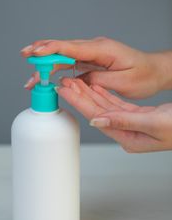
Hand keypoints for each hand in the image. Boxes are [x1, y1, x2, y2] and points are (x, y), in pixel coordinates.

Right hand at [21, 37, 171, 98]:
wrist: (153, 72)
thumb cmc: (143, 75)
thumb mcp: (122, 81)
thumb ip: (96, 79)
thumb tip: (73, 80)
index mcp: (102, 48)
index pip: (71, 47)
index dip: (51, 49)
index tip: (34, 53)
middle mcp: (94, 48)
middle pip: (63, 49)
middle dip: (42, 54)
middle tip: (25, 58)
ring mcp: (91, 54)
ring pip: (63, 57)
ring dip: (46, 65)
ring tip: (33, 77)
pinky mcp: (90, 62)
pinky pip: (70, 64)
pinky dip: (56, 70)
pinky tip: (47, 76)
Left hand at [56, 78, 171, 152]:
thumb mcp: (154, 123)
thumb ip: (123, 121)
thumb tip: (96, 120)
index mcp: (128, 139)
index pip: (97, 117)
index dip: (80, 102)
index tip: (65, 90)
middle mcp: (126, 133)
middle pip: (97, 111)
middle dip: (80, 96)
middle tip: (64, 82)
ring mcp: (130, 125)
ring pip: (104, 106)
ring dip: (90, 93)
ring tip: (75, 81)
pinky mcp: (136, 116)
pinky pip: (116, 104)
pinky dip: (105, 94)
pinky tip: (95, 86)